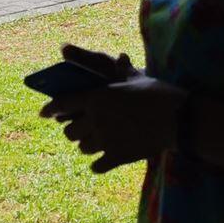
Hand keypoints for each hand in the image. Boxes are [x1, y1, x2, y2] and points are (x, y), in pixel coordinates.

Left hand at [40, 45, 186, 172]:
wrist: (179, 119)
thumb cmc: (158, 92)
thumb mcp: (137, 78)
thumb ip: (122, 70)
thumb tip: (120, 57)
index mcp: (95, 98)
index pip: (62, 104)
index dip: (50, 109)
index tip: (44, 113)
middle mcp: (95, 120)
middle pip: (69, 131)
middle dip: (71, 129)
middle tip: (77, 128)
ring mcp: (105, 140)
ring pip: (82, 147)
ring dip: (85, 144)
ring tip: (93, 142)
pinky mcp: (117, 157)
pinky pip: (96, 165)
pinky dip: (97, 163)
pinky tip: (101, 161)